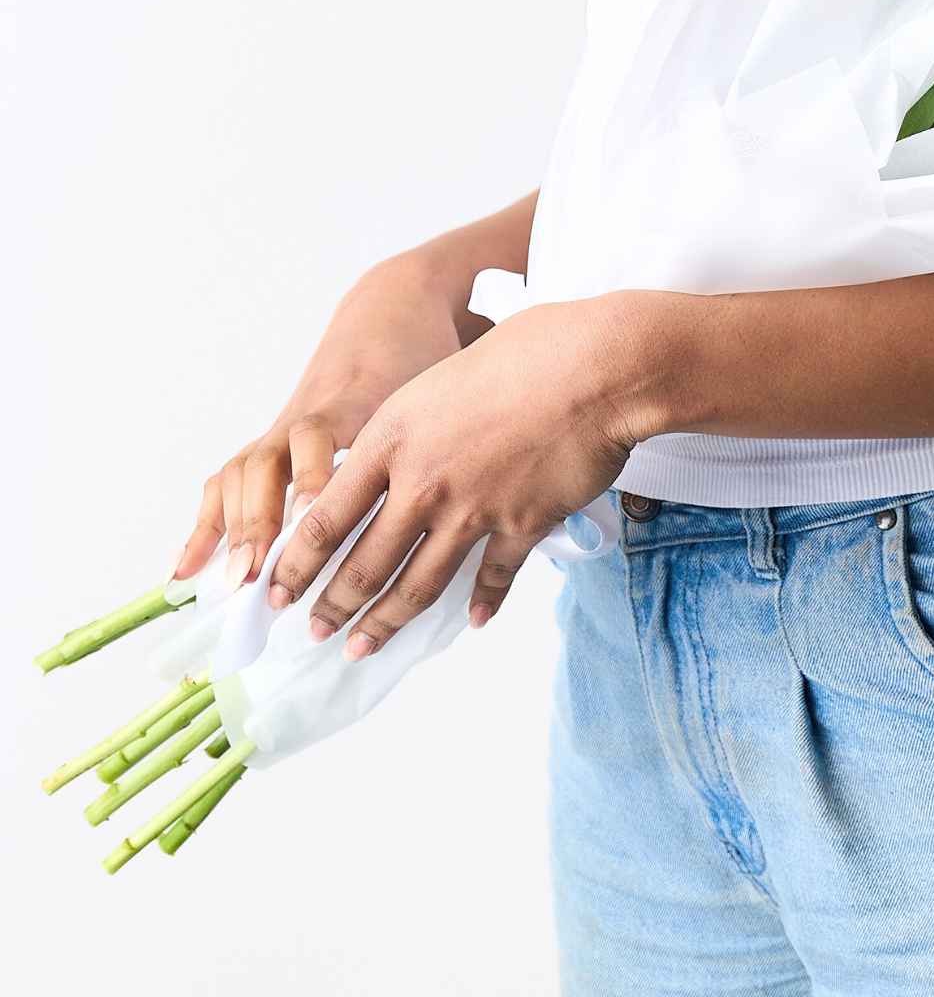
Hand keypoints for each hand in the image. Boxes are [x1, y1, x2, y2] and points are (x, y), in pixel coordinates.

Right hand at [173, 257, 469, 589]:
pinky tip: (186, 570)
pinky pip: (229, 478)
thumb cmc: (427, 352)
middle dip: (262, 523)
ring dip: (234, 528)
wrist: (395, 308)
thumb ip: (457, 429)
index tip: (309, 522)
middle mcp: (309, 415)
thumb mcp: (446, 384)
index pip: (318, 437)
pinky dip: (206, 523)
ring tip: (234, 582)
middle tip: (263, 576)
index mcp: (354, 399)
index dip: (310, 478)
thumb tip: (489, 488)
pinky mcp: (274, 438)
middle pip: (268, 464)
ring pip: (245, 472)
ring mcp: (285, 426)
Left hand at [265, 296, 651, 651]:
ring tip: (363, 646)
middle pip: (365, 562)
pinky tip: (475, 619)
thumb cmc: (528, 350)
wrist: (594, 368)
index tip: (277, 591)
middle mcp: (423, 482)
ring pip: (418, 583)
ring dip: (387, 621)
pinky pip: (494, 575)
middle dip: (333, 606)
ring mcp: (473, 509)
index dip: (296, 564)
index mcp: (394, 438)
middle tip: (313, 633)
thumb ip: (414, 426)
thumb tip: (402, 456)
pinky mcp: (522, 524)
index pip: (326, 517)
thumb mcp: (442, 378)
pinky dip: (483, 601)